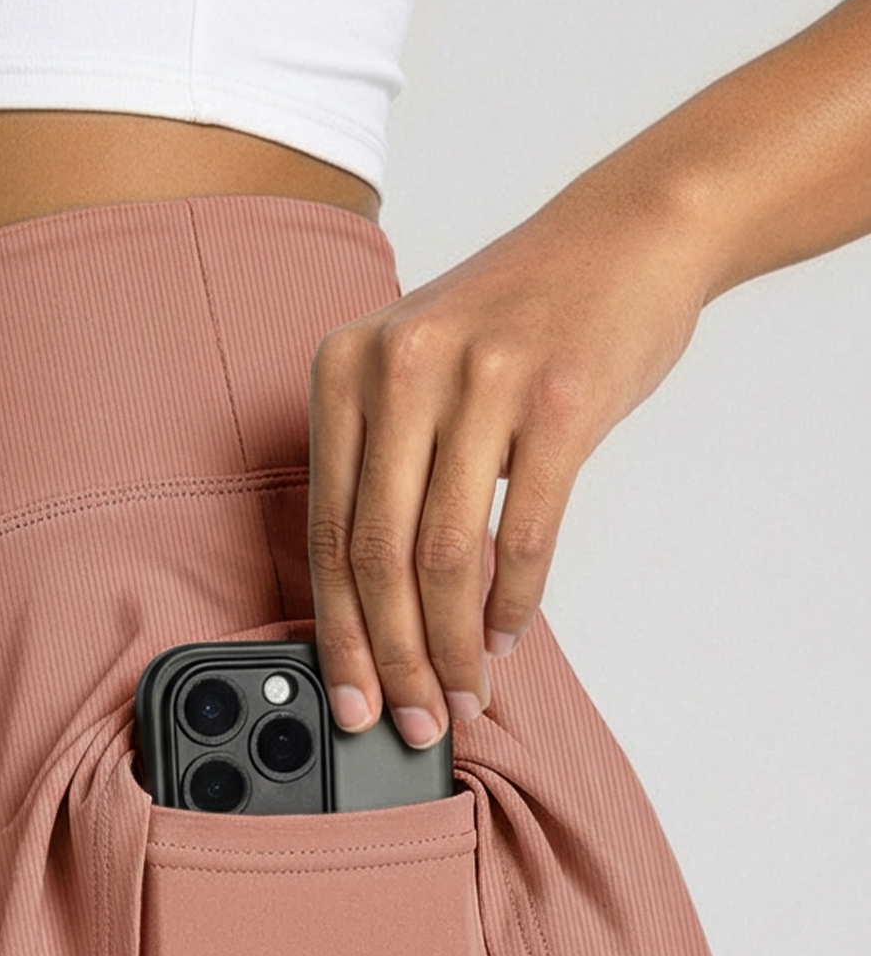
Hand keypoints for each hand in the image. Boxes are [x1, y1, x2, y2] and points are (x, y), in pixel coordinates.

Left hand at [306, 182, 707, 743]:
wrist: (628, 235)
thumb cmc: (517, 320)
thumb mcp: (417, 367)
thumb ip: (382, 467)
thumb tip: (372, 612)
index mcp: (346, 368)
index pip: (326, 531)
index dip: (338, 632)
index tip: (351, 699)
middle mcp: (401, 369)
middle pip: (377, 555)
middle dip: (392, 658)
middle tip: (412, 720)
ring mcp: (481, 381)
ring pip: (445, 557)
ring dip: (453, 646)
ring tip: (465, 692)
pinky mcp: (558, 401)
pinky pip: (523, 535)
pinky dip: (514, 602)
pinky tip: (506, 635)